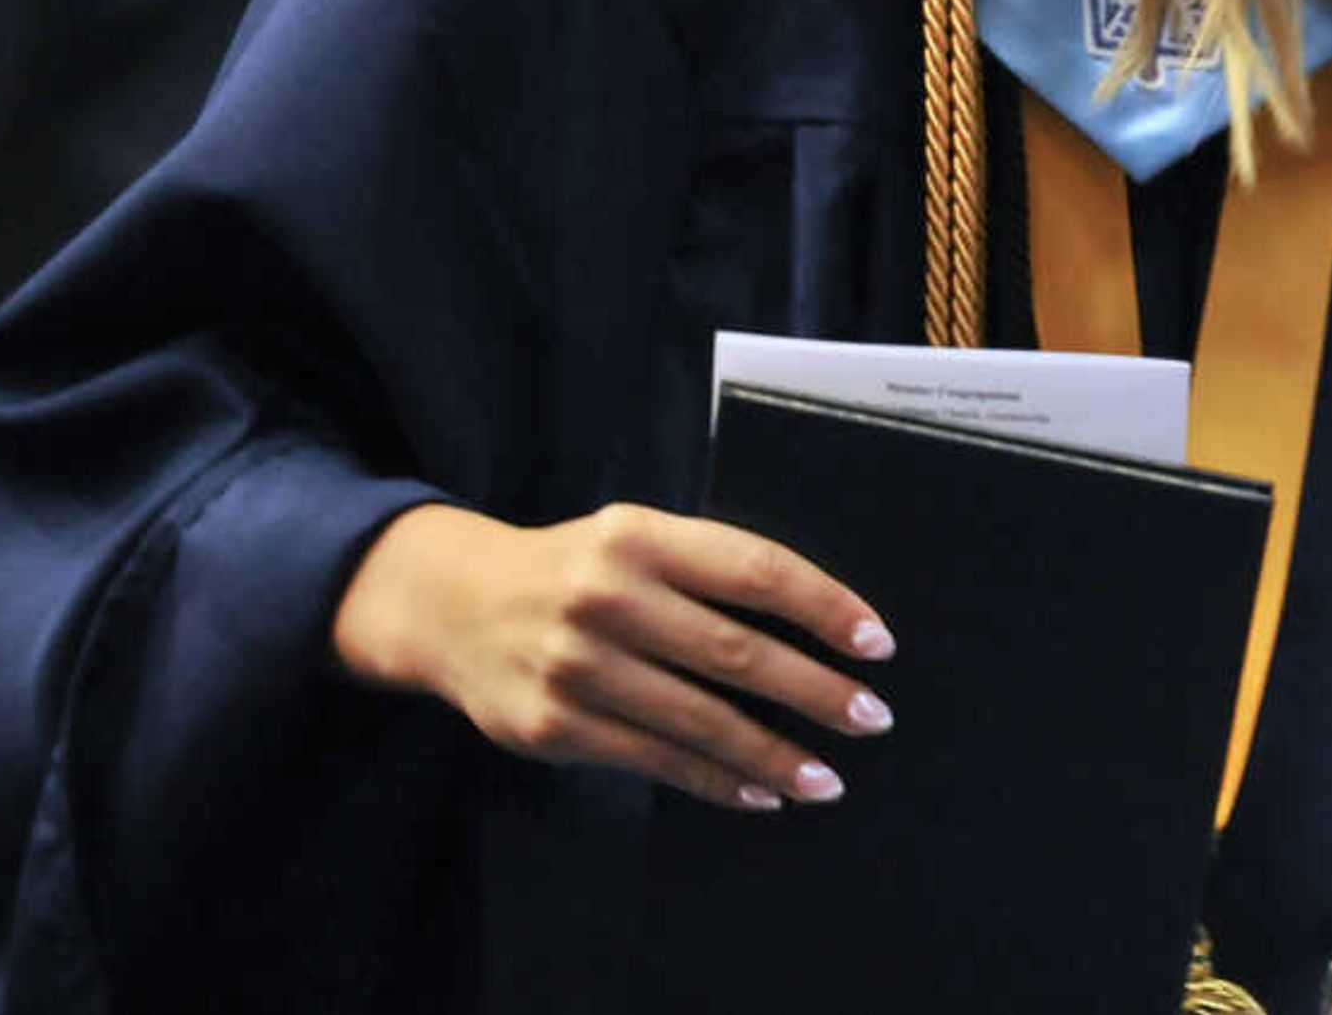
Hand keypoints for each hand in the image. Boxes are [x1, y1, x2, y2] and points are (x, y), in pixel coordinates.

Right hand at [330, 502, 893, 812]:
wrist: (453, 605)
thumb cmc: (577, 570)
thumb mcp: (635, 538)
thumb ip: (712, 569)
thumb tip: (824, 623)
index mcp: (640, 538)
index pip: (756, 570)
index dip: (826, 607)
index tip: (878, 644)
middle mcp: (607, 598)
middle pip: (737, 652)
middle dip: (816, 691)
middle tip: (871, 717)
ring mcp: (577, 667)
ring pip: (700, 720)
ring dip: (775, 755)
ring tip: (829, 778)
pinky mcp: (554, 726)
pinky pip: (655, 760)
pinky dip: (716, 780)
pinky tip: (761, 794)